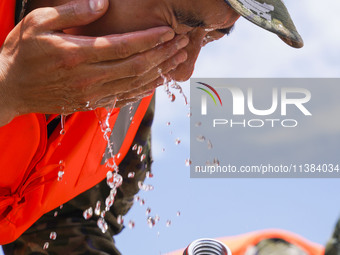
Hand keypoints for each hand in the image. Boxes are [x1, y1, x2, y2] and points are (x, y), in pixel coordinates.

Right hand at [0, 0, 187, 125]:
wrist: (9, 88)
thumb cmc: (21, 53)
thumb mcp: (38, 22)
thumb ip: (72, 11)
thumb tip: (102, 4)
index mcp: (77, 54)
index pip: (124, 46)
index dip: (150, 39)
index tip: (168, 31)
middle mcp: (88, 77)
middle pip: (137, 66)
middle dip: (163, 55)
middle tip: (181, 44)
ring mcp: (91, 94)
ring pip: (135, 84)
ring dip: (160, 72)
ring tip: (177, 60)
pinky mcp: (91, 103)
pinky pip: (124, 98)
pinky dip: (144, 89)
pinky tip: (157, 81)